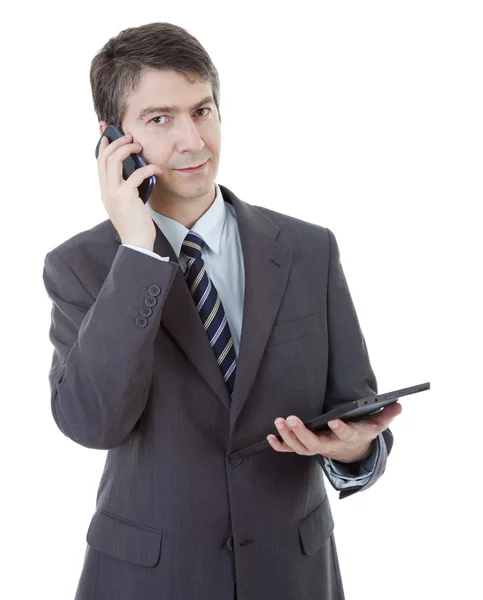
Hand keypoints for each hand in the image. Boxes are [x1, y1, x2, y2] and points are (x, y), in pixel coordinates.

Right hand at [97, 126, 162, 248]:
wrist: (136, 242)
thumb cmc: (135, 224)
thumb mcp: (126, 204)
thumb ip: (125, 189)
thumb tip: (135, 173)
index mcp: (104, 191)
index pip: (99, 163)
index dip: (102, 145)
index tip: (108, 133)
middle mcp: (106, 190)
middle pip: (104, 157)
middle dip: (116, 142)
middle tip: (130, 137)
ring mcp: (114, 193)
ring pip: (113, 161)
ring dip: (127, 149)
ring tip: (138, 146)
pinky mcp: (126, 196)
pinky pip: (135, 175)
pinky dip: (147, 169)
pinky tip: (157, 170)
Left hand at [267, 402, 401, 462]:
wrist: (354, 451)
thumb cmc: (363, 431)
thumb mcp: (377, 424)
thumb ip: (386, 415)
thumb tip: (398, 404)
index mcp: (349, 437)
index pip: (345, 434)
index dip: (340, 429)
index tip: (334, 420)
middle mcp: (331, 445)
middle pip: (314, 444)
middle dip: (302, 433)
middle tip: (291, 418)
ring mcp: (318, 448)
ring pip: (301, 448)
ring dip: (288, 436)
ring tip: (279, 422)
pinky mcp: (308, 447)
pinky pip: (291, 450)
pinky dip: (280, 446)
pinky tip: (269, 438)